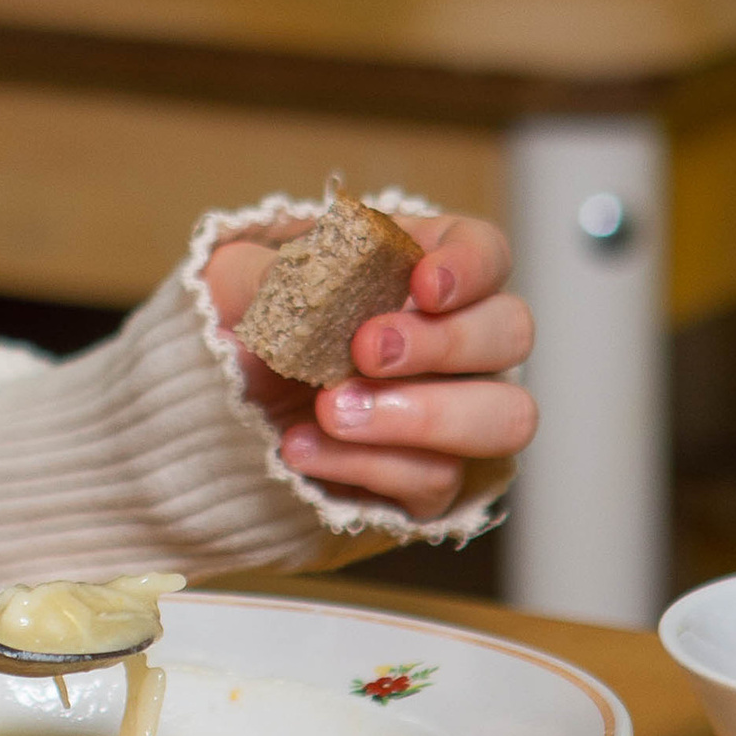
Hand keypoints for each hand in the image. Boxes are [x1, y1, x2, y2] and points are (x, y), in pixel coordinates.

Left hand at [202, 210, 536, 519]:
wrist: (222, 409)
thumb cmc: (254, 327)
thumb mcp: (238, 283)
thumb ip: (262, 275)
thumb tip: (287, 288)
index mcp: (426, 272)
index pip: (488, 253)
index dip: (471, 266)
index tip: (424, 284)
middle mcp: (462, 342)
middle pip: (513, 332)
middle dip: (445, 341)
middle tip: (366, 349)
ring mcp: (457, 414)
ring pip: (504, 417)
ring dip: (421, 415)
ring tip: (331, 410)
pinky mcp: (431, 479)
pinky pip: (435, 481)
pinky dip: (365, 465)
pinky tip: (302, 447)